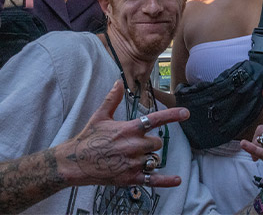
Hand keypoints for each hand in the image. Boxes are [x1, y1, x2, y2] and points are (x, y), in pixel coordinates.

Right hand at [56, 81, 189, 187]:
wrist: (76, 162)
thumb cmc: (89, 138)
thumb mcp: (100, 116)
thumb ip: (112, 99)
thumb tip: (118, 82)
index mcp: (129, 129)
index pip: (155, 120)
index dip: (172, 116)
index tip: (186, 113)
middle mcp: (134, 146)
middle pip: (157, 143)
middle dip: (150, 143)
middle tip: (135, 144)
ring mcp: (133, 163)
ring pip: (155, 158)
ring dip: (150, 157)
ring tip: (134, 157)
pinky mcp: (131, 178)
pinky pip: (153, 179)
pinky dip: (166, 180)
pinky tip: (177, 180)